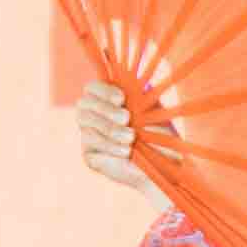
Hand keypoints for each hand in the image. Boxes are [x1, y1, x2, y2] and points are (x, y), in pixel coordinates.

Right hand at [71, 80, 147, 194]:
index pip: (92, 88)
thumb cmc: (158, 132)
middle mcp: (93, 115)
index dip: (103, 91)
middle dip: (105, 110)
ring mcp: (88, 135)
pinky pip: (90, 146)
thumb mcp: (149, 110)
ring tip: (131, 138)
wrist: (163, 164)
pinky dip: (110, 146)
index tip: (122, 99)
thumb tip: (130, 83)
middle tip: (126, 118)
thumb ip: (136, 95)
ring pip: (86, 124)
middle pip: (83, 104)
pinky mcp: (89, 154)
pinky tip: (126, 151)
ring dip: (110, 129)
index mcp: (106, 100)